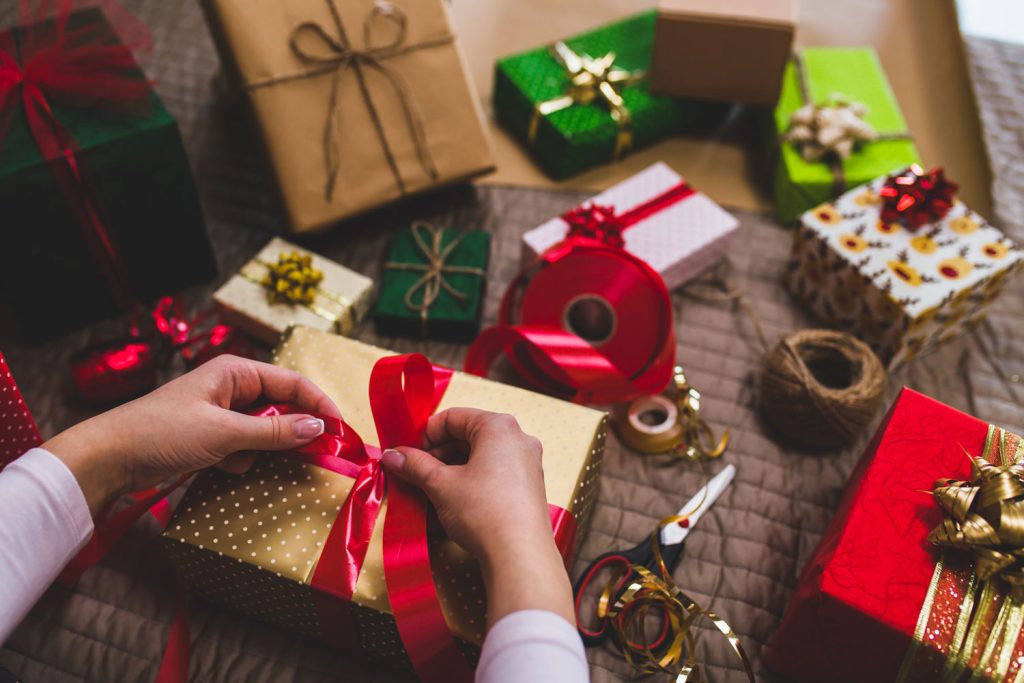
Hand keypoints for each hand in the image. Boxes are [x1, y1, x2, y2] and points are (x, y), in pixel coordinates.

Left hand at [44, 355, 340, 514]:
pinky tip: (222, 468)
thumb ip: (274, 431)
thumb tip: (319, 427)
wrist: (108, 459)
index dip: (319, 403)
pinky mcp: (210, 439)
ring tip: (249, 460)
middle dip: (294, 429)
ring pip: (263, 431)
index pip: (292, 382)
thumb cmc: (162, 433)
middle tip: (319, 451)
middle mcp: (231, 389)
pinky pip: (243, 448)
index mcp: (235, 373)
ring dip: (262, 449)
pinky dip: (240, 460)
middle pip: (281, 407)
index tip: (340, 428)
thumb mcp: (224, 433)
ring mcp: (220, 415)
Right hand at [380, 408, 574, 625]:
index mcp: (498, 427)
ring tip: (430, 489)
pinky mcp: (529, 487)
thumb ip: (414, 465)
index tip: (408, 453)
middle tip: (414, 472)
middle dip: (438, 453)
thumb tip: (391, 455)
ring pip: (481, 456)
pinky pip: (494, 473)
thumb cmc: (482, 510)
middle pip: (468, 435)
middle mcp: (518, 438)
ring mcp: (527, 463)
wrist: (519, 555)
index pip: (453, 417)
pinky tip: (454, 500)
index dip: (425, 434)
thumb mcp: (441, 484)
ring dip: (452, 469)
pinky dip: (471, 480)